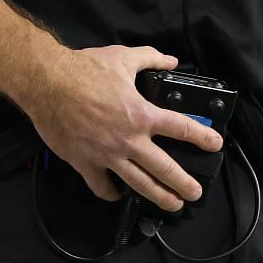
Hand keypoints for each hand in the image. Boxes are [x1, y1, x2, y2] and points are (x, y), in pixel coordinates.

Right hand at [17, 46, 222, 211]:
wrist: (47, 83)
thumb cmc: (85, 69)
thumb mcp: (123, 57)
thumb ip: (151, 59)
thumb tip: (170, 60)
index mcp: (141, 114)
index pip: (181, 128)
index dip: (202, 137)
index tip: (215, 144)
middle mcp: (128, 139)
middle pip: (165, 168)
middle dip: (184, 183)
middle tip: (195, 192)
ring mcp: (107, 155)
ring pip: (139, 184)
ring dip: (158, 196)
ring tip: (172, 204)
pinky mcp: (85, 164)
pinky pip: (102, 187)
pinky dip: (111, 193)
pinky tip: (118, 195)